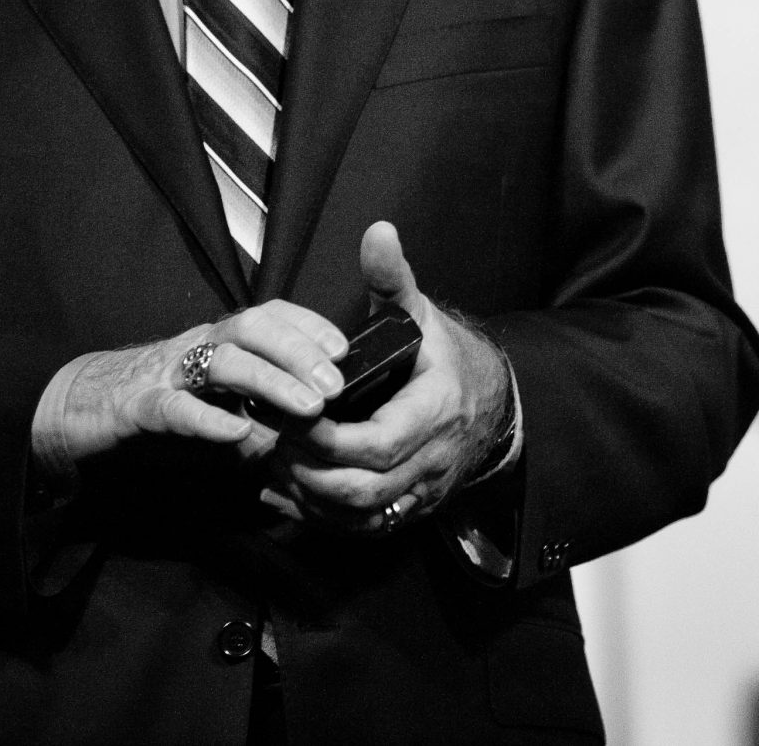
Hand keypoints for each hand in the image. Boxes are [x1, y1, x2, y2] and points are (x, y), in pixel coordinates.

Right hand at [31, 300, 348, 476]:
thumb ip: (262, 413)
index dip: (310, 325)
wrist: (78, 410)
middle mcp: (198, 346)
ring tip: (309, 407)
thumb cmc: (161, 405)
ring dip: (271, 381)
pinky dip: (207, 420)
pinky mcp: (137, 408)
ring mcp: (167, 373)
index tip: (346, 348)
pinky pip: (174, 408)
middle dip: (300, 351)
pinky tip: (237, 434)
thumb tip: (316, 434)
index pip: (271, 316)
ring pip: (222, 361)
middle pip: (253, 328)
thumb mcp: (219, 406)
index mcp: (220, 340)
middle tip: (336, 383)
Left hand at [276, 221, 512, 533]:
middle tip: (269, 442)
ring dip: (308, 497)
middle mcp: (434, 459)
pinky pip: (361, 527)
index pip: (379, 442)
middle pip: (362, 488)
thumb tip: (377, 231)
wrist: (489, 401)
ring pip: (358, 514)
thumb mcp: (420, 312)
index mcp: (437, 410)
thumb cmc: (443, 355)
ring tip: (270, 464)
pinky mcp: (410, 508)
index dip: (328, 439)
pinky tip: (284, 491)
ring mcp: (423, 490)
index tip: (290, 417)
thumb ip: (392, 277)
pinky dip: (319, 516)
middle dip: (307, 472)